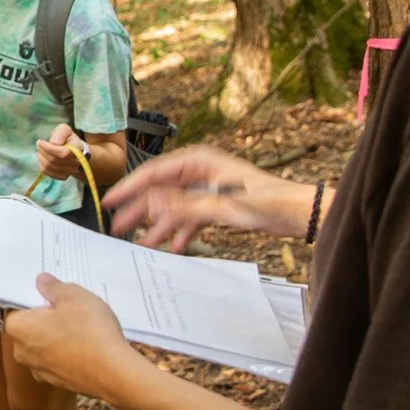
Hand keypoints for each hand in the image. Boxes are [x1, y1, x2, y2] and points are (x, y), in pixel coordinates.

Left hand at [4, 275, 153, 403]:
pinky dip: (67, 352)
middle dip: (45, 317)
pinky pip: (58, 360)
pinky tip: (86, 345)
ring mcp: (40, 370)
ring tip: (81, 326)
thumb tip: (41, 281)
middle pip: (29, 327)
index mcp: (18, 328)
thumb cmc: (89, 330)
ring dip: (57, 335)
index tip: (49, 294)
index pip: (14, 307)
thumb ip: (53, 287)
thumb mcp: (73, 296)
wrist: (114, 373)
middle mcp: (22, 352)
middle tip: (68, 307)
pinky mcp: (58, 382)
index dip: (32, 299)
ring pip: (44, 345)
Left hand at [33, 125, 86, 181]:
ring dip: (41, 158)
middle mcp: (76, 163)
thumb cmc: (67, 138)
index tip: (40, 142)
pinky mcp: (63, 176)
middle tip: (39, 144)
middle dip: (43, 151)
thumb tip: (54, 143)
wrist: (73, 150)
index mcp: (78, 150)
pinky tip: (43, 158)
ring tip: (40, 151)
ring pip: (50, 167)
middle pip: (54, 160)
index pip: (63, 153)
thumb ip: (61, 133)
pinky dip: (42, 165)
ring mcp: (70, 171)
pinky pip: (48, 172)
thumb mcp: (64, 129)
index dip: (49, 148)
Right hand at [101, 145, 307, 252]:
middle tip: (120, 226)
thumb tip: (152, 202)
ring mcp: (207, 189)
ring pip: (174, 207)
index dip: (131, 187)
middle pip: (161, 191)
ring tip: (144, 243)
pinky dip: (182, 232)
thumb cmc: (269, 201)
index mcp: (199, 162)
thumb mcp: (222, 205)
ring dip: (160, 226)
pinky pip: (190, 218)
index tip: (112, 200)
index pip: (154, 172)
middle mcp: (200, 172)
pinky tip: (175, 247)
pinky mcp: (216, 205)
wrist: (297, 213)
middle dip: (141, 211)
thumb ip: (185, 205)